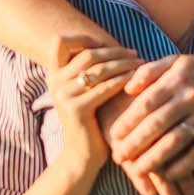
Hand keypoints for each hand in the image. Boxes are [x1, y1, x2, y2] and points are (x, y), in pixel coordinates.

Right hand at [49, 34, 139, 175]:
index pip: (60, 41)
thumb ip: (88, 71)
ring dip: (123, 63)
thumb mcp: (83, 93)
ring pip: (98, 68)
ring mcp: (64, 95)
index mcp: (53, 75)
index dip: (84, 37)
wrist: (81, 157)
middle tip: (134, 53)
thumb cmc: (89, 122)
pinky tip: (136, 80)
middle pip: (87, 53)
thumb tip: (112, 46)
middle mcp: (55, 83)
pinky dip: (123, 80)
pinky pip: (105, 87)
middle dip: (114, 51)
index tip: (108, 45)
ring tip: (140, 63)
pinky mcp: (76, 109)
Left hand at [107, 55, 193, 194]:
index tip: (113, 136)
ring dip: (153, 159)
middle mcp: (192, 96)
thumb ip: (150, 71)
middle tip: (119, 158)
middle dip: (134, 144)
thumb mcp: (177, 62)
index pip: (146, 103)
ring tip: (137, 171)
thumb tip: (127, 89)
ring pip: (175, 142)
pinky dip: (181, 167)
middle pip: (157, 124)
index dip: (127, 121)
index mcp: (177, 77)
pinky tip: (166, 175)